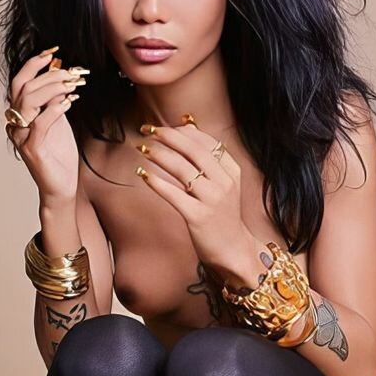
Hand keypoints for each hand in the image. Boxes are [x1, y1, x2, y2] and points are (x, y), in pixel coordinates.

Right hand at [4, 47, 86, 203]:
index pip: (20, 82)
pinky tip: (69, 102)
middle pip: (24, 88)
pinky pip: (40, 123)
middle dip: (48, 75)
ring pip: (29, 102)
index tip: (53, 52)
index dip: (34, 64)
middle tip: (71, 72)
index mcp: (20, 115)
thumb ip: (55, 99)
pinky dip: (54, 109)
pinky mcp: (32, 150)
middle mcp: (16, 124)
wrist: (61, 186)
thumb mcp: (58, 121)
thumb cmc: (60, 155)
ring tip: (72, 84)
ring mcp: (21, 137)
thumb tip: (61, 74)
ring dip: (52, 88)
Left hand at [137, 117, 263, 286]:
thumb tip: (187, 126)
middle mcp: (224, 182)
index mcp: (231, 171)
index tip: (163, 127)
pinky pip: (172, 193)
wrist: (233, 249)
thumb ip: (207, 159)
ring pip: (181, 168)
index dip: (182, 131)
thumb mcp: (222, 183)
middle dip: (167, 136)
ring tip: (142, 147)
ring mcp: (212, 200)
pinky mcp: (197, 217)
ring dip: (158, 154)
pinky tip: (142, 173)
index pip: (206, 141)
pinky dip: (155, 181)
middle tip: (147, 129)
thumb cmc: (222, 215)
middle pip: (193, 150)